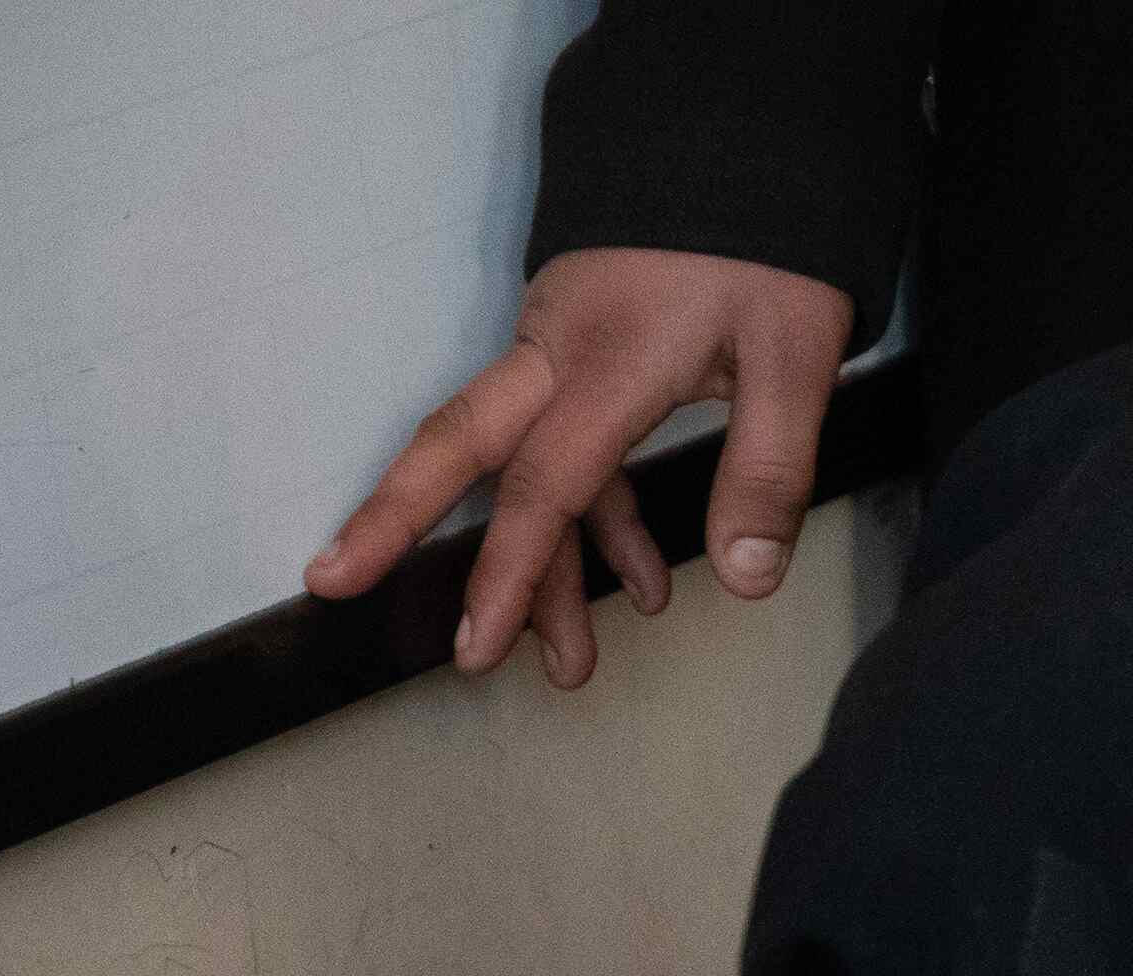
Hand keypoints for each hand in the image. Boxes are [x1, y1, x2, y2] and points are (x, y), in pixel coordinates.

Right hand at [310, 249, 853, 687]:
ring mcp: (561, 348)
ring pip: (527, 463)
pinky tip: (638, 583)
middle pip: (461, 444)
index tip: (476, 638)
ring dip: (545, 564)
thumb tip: (743, 578)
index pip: (543, 482)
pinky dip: (600, 518)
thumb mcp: (796, 358)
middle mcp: (558, 351)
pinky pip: (573, 445)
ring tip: (567, 664)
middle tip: (335, 581)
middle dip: (396, 518)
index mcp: (605, 358)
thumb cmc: (766, 252)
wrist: (743, 153)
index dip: (510, 569)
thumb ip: (769, 469)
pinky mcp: (582, 350)